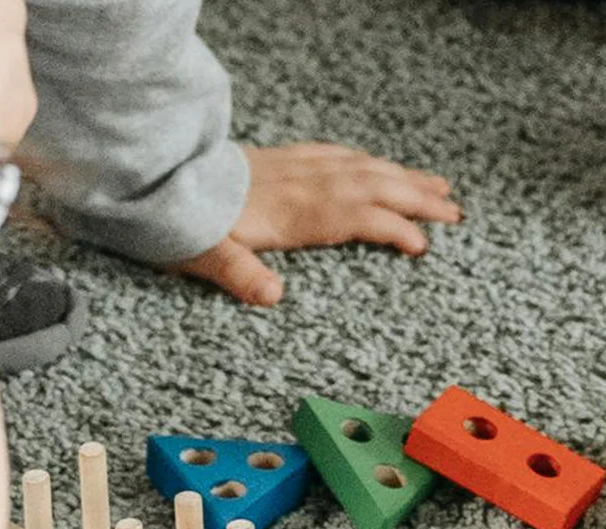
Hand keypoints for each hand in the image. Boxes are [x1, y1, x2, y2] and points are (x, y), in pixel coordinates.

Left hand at [174, 143, 461, 305]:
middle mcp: (300, 185)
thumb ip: (239, 275)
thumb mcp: (205, 256)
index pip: (356, 216)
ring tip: (438, 185)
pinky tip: (377, 165)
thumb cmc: (179, 224)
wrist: (148, 175)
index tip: (423, 246)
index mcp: (292, 212)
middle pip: (371, 185)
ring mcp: (292, 169)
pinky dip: (365, 161)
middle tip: (456, 210)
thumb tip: (271, 296)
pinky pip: (335, 155)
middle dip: (417, 197)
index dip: (392, 229)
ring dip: (401, 176)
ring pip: (360, 167)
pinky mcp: (280, 160)